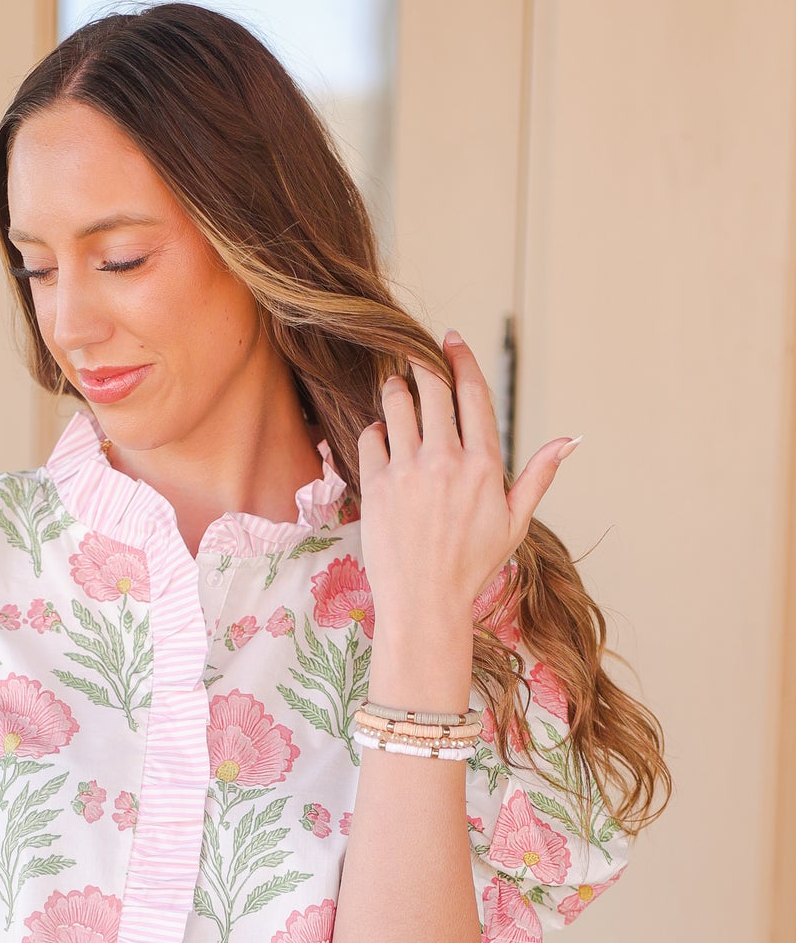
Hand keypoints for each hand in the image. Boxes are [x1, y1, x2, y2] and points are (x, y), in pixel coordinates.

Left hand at [357, 328, 580, 630]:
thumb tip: (571, 441)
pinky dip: (376, 430)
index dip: (460, 358)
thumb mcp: (515, 523)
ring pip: (397, 403)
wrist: (424, 603)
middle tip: (415, 354)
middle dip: (423, 362)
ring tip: (397, 391)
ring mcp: (409, 471)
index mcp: (484, 465)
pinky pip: (372, 437)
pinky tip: (383, 438)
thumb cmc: (472, 566)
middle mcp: (446, 460)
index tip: (450, 339)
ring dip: (396, 390)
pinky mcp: (377, 486)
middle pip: (431, 386)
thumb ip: (539, 475)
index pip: (472, 392)